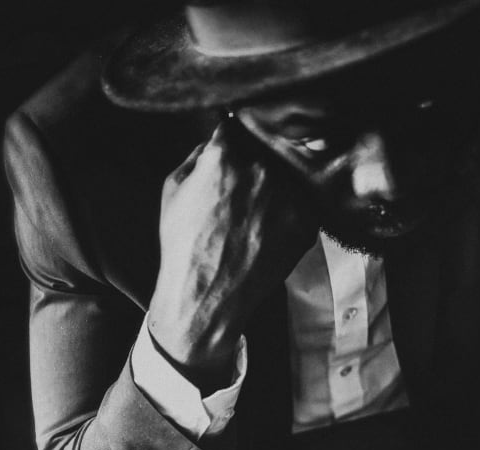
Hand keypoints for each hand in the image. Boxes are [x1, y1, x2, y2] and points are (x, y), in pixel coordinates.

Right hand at [147, 120, 317, 389]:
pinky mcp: (306, 221)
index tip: (243, 127)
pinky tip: (273, 224)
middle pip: (270, 146)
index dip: (240, 126)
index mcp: (225, 157)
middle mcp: (261, 171)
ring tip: (263, 204)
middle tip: (254, 174)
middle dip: (263, 154)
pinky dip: (294, 206)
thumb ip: (198, 154)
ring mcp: (289, 196)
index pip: (239, 123)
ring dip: (282, 179)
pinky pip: (304, 199)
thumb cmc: (185, 244)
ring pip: (290, 171)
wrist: (209, 295)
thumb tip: (220, 135)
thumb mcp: (173, 189)